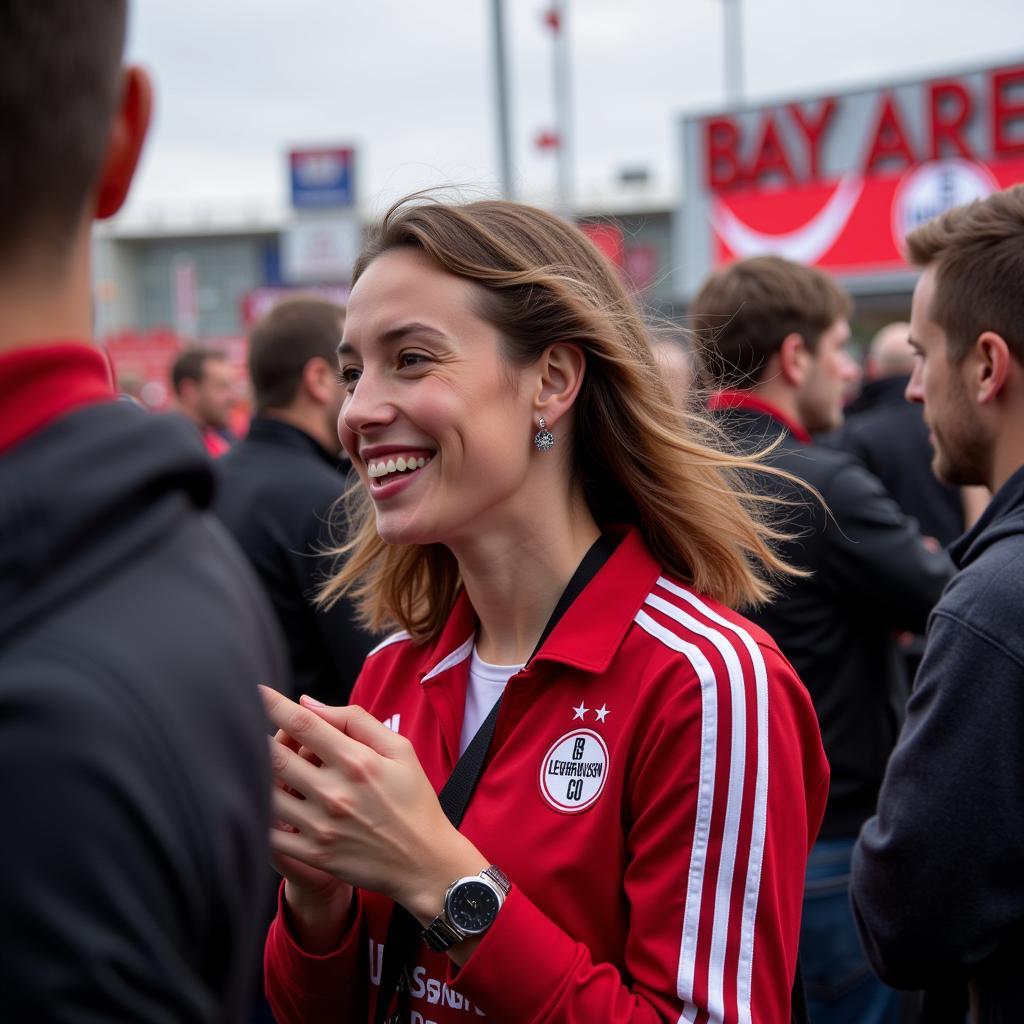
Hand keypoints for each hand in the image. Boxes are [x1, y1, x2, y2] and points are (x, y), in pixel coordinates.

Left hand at [261, 687, 485, 921]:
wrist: (424, 862)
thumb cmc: (414, 801)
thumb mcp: (400, 750)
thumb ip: (356, 720)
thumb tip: (307, 703)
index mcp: (356, 761)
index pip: (303, 724)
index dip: (273, 704)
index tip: (256, 691)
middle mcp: (335, 793)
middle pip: (276, 757)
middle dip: (258, 739)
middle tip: (254, 733)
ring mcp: (322, 827)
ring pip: (266, 794)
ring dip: (257, 775)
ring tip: (259, 767)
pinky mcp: (314, 854)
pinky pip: (270, 834)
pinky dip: (259, 815)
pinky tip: (261, 803)